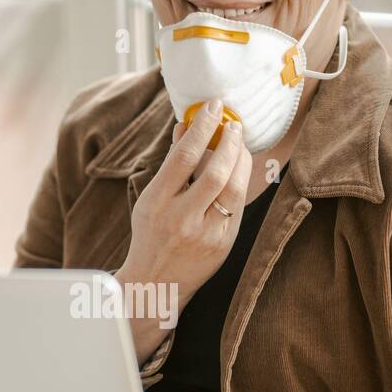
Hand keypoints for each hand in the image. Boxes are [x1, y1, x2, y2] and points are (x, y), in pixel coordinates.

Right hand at [114, 100, 251, 365]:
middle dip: (229, 141)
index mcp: (156, 203)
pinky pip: (237, 206)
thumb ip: (170, 165)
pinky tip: (240, 169)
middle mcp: (181, 219)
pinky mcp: (223, 246)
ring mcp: (204, 234)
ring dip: (241, 159)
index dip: (202, 127)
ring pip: (233, 188)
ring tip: (239, 142)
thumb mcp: (150, 199)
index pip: (184, 157)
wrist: (155, 285)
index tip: (214, 106)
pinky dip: (241, 183)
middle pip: (215, 172)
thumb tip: (186, 126)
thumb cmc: (150, 235)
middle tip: (233, 123)